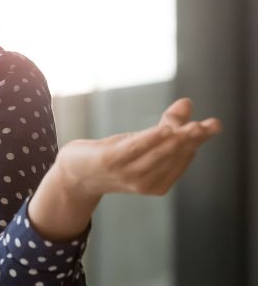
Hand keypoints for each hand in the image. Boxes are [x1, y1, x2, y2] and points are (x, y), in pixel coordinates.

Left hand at [54, 97, 221, 198]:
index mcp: (159, 183)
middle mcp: (146, 181)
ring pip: (159, 153)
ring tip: (194, 126)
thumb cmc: (112, 157)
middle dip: (194, 139)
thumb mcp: (141, 143)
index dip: (196, 140)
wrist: (73, 174)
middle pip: (174, 156)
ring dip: (178, 138)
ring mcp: (128, 173)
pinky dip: (151, 140)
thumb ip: (166, 127)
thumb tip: (187, 102)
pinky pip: (135, 149)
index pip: (183, 158)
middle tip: (213, 125)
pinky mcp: (110, 160)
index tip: (212, 125)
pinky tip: (165, 129)